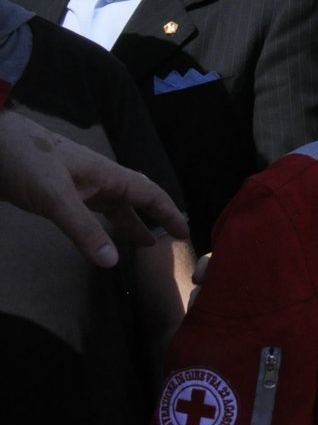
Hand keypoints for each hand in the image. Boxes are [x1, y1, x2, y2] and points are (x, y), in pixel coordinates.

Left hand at [0, 110, 188, 267]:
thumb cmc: (26, 161)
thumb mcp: (56, 197)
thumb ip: (84, 230)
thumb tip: (113, 263)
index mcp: (107, 175)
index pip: (150, 194)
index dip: (169, 213)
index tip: (185, 234)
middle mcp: (97, 179)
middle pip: (135, 199)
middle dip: (152, 219)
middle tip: (167, 242)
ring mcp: (77, 184)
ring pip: (112, 206)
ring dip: (127, 223)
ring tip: (140, 244)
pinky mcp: (57, 191)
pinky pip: (90, 210)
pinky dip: (101, 224)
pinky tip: (96, 232)